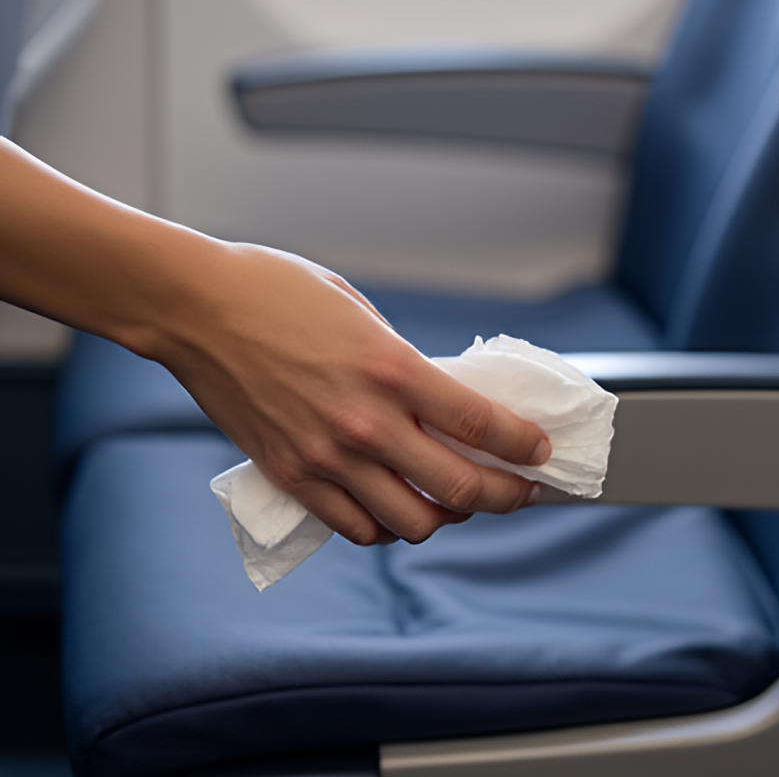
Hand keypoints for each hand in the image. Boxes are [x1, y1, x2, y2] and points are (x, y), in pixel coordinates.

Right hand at [152, 243, 551, 545]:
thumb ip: (404, 363)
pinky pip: (355, 526)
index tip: (542, 453)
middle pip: (459, 487)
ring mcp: (326, 457)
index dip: (524, 447)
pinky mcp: (292, 476)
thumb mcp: (362, 312)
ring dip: (449, 518)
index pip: (481, 425)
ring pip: (413, 522)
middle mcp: (366, 422)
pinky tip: (399, 508)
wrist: (196, 309)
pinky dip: (388, 527)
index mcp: (391, 369)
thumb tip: (440, 399)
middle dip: (508, 495)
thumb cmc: (277, 293)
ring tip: (460, 502)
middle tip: (524, 490)